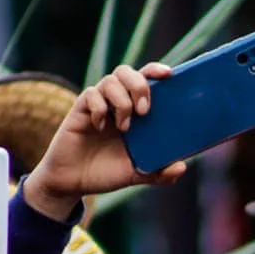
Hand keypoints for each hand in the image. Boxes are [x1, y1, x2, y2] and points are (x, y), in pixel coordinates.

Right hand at [23, 63, 187, 221]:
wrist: (74, 183)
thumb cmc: (106, 173)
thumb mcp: (138, 175)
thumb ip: (160, 173)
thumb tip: (181, 167)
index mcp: (134, 111)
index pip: (145, 79)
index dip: (155, 71)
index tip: (168, 75)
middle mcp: (116, 103)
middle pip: (127, 72)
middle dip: (139, 85)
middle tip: (144, 111)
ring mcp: (98, 105)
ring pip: (110, 80)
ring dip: (121, 101)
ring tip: (123, 127)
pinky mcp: (80, 110)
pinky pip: (90, 94)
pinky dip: (99, 108)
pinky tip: (99, 127)